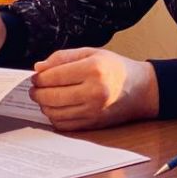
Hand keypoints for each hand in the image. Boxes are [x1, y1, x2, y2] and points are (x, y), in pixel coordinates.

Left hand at [29, 47, 158, 130]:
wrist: (142, 90)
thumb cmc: (116, 68)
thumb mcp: (92, 53)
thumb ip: (64, 57)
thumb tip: (39, 68)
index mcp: (94, 70)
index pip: (54, 76)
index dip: (39, 77)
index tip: (35, 76)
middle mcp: (94, 92)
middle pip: (51, 96)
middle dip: (37, 92)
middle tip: (35, 87)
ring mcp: (93, 111)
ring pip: (55, 112)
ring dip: (44, 105)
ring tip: (44, 96)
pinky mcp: (93, 124)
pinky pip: (64, 124)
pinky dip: (54, 117)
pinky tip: (56, 107)